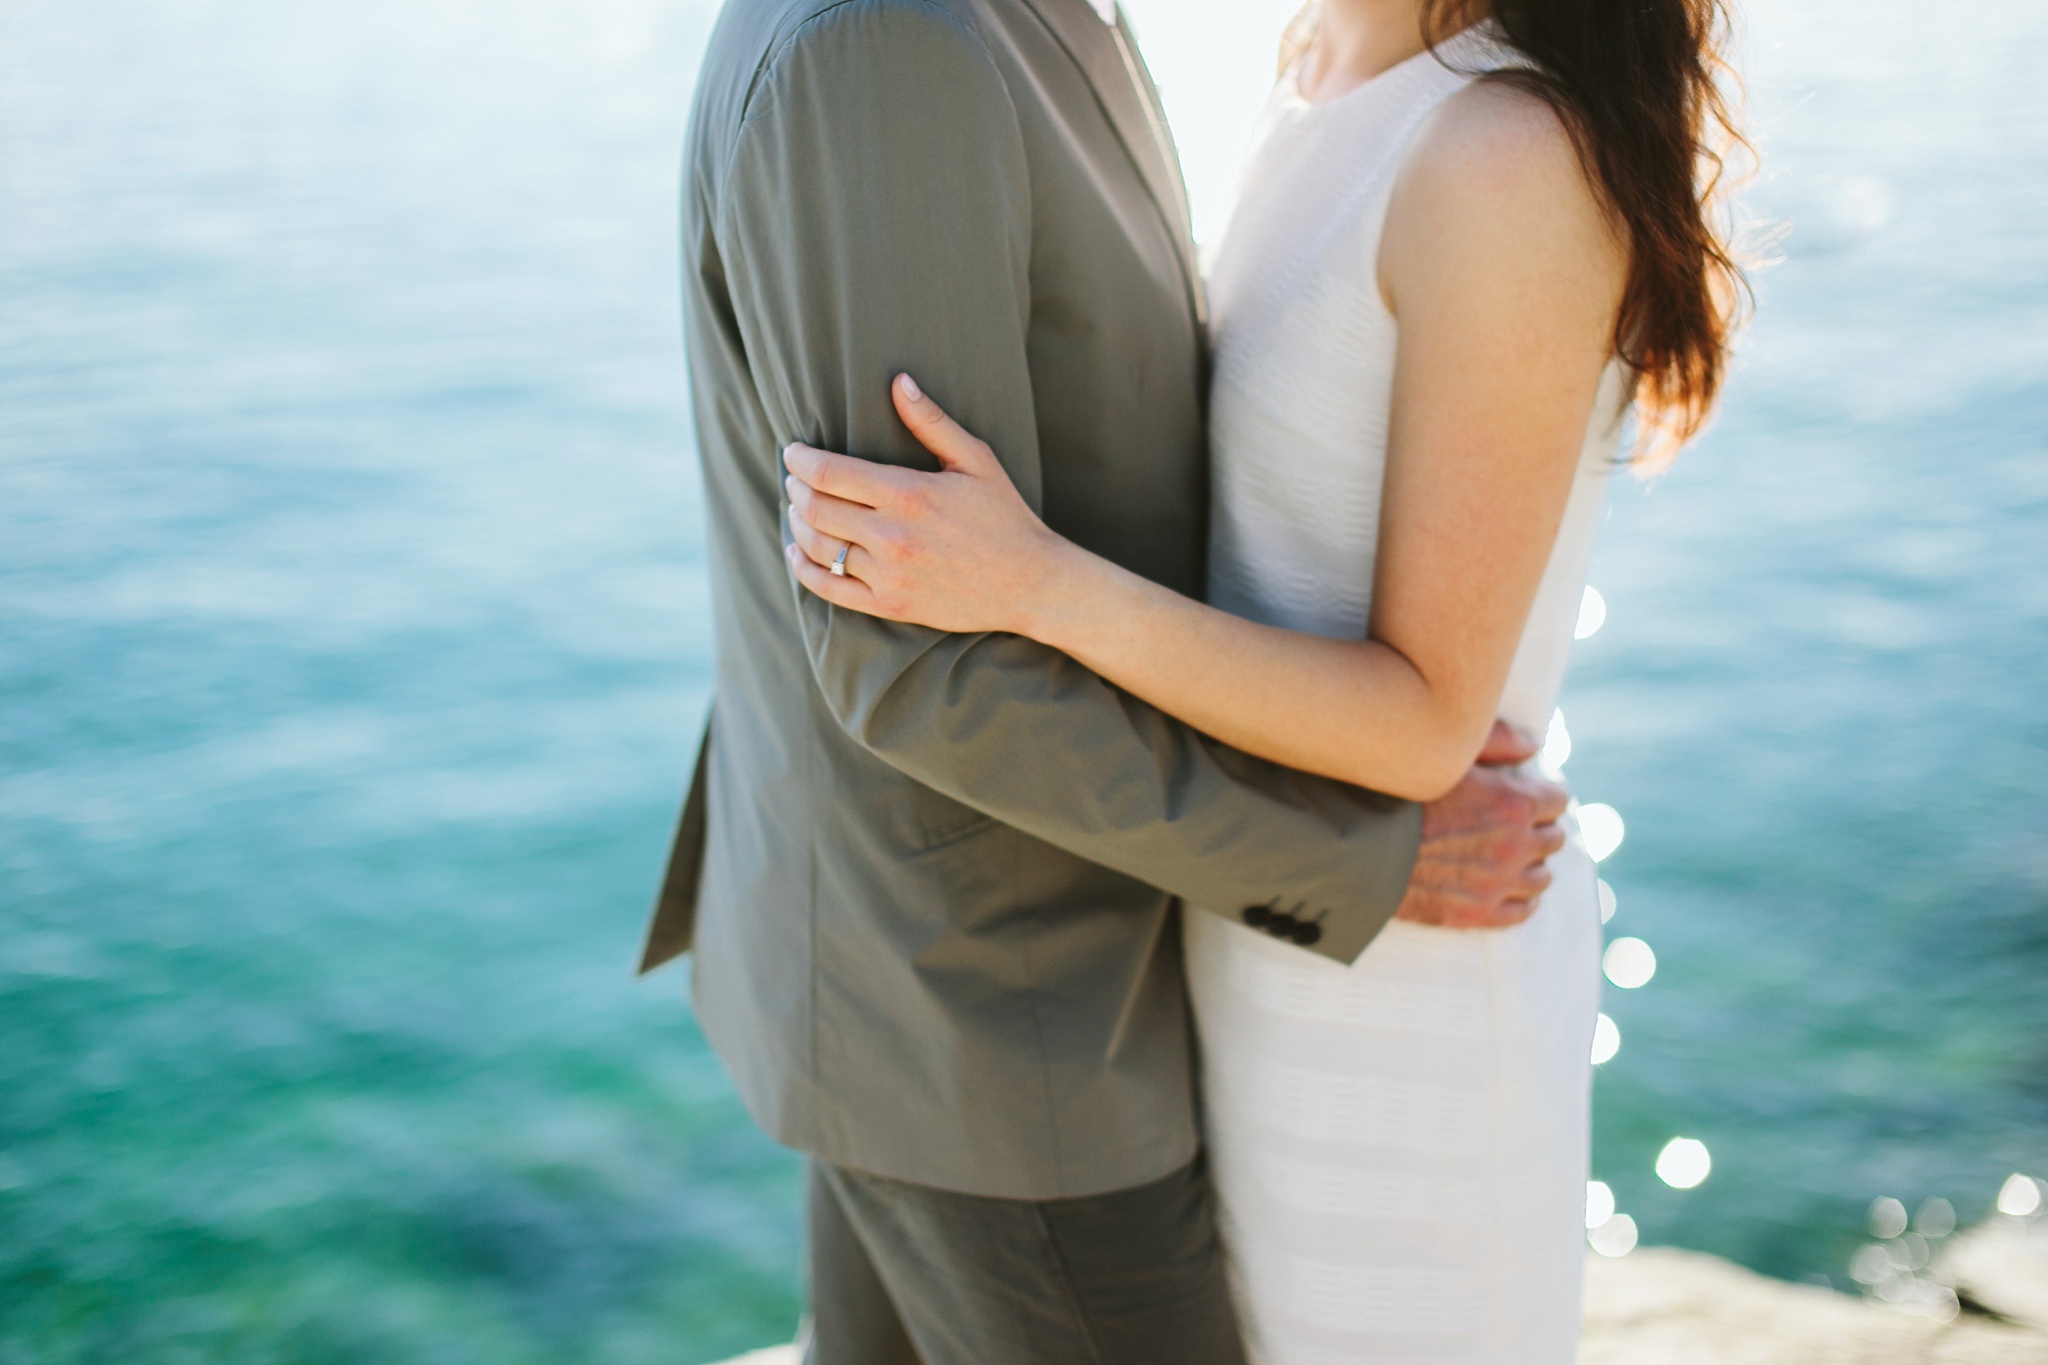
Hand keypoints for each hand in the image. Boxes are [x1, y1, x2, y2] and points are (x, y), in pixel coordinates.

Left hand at [783, 374, 1068, 634]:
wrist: (1030, 584)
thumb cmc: (1005, 516)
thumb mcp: (976, 461)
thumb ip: (932, 422)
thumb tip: (898, 381)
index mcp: (909, 493)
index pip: (828, 472)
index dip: (799, 459)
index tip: (792, 451)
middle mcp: (892, 535)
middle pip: (815, 507)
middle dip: (795, 487)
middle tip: (794, 477)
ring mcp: (888, 573)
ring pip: (817, 545)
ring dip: (797, 522)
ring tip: (797, 507)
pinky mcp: (889, 604)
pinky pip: (829, 588)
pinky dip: (804, 568)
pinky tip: (798, 550)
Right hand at [1394, 720, 1569, 929]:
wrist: (1356, 849)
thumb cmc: (1396, 794)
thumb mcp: (1446, 755)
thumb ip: (1496, 741)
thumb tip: (1533, 744)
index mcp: (1514, 803)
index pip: (1558, 800)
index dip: (1541, 793)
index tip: (1523, 793)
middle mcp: (1516, 847)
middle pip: (1554, 838)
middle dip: (1538, 827)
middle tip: (1512, 823)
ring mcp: (1500, 885)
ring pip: (1543, 877)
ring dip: (1530, 863)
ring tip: (1506, 855)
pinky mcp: (1480, 914)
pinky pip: (1523, 912)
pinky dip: (1519, 898)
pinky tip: (1503, 886)